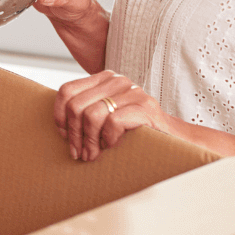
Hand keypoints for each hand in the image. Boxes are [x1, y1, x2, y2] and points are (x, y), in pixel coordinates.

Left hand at [54, 69, 173, 161]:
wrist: (174, 139)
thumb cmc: (134, 131)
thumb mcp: (106, 116)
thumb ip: (86, 111)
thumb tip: (59, 126)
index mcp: (104, 79)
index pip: (67, 91)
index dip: (60, 116)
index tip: (64, 135)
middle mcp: (117, 80)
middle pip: (76, 106)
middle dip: (74, 134)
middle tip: (79, 153)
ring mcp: (132, 92)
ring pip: (91, 115)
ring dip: (89, 141)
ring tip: (93, 155)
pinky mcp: (144, 107)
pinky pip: (112, 123)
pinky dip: (109, 139)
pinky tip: (114, 146)